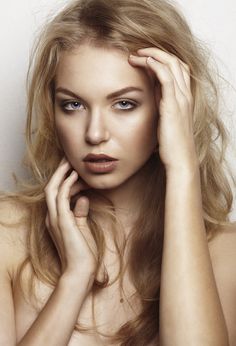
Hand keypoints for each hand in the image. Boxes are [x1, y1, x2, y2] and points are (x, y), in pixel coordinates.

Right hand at [44, 157, 96, 279]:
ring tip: (70, 162)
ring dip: (61, 174)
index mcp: (56, 220)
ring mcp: (55, 219)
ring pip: (52, 189)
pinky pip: (61, 196)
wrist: (81, 271)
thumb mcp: (82, 229)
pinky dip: (66, 184)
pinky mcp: (62, 221)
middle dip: (59, 173)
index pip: (56, 195)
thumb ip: (80, 213)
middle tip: (68, 160)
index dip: (63, 181)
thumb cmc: (83, 253)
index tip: (74, 170)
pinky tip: (75, 175)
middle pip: (50, 188)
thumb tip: (83, 198)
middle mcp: (51, 217)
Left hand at [129, 47, 197, 172]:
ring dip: (152, 54)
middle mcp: (185, 95)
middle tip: (137, 52)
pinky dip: (154, 64)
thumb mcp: (166, 121)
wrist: (180, 159)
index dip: (162, 59)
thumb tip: (150, 94)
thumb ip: (161, 105)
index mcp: (184, 98)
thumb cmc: (171, 144)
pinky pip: (165, 76)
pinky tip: (142, 62)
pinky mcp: (173, 105)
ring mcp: (181, 99)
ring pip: (171, 64)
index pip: (178, 69)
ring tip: (135, 55)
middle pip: (176, 61)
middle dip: (156, 52)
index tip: (143, 59)